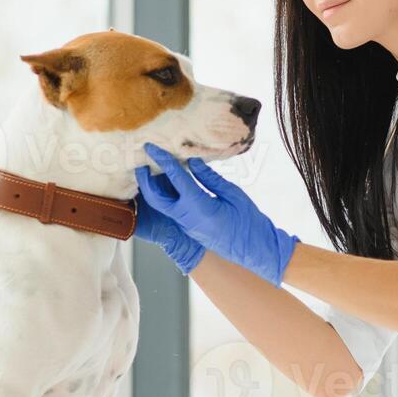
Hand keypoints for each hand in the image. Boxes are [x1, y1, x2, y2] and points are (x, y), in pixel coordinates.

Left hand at [136, 142, 298, 286]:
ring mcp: (186, 225)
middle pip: (156, 198)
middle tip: (142, 161)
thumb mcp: (232, 194)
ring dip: (154, 187)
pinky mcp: (189, 227)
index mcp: (199, 207)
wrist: (255, 251)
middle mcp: (187, 218)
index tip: (151, 146)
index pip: (176, 178)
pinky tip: (171, 181)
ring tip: (153, 167)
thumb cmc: (249, 222)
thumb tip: (192, 162)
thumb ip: (209, 178)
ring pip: (162, 204)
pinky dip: (167, 194)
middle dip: (145, 180)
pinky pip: (172, 208)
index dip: (162, 160)